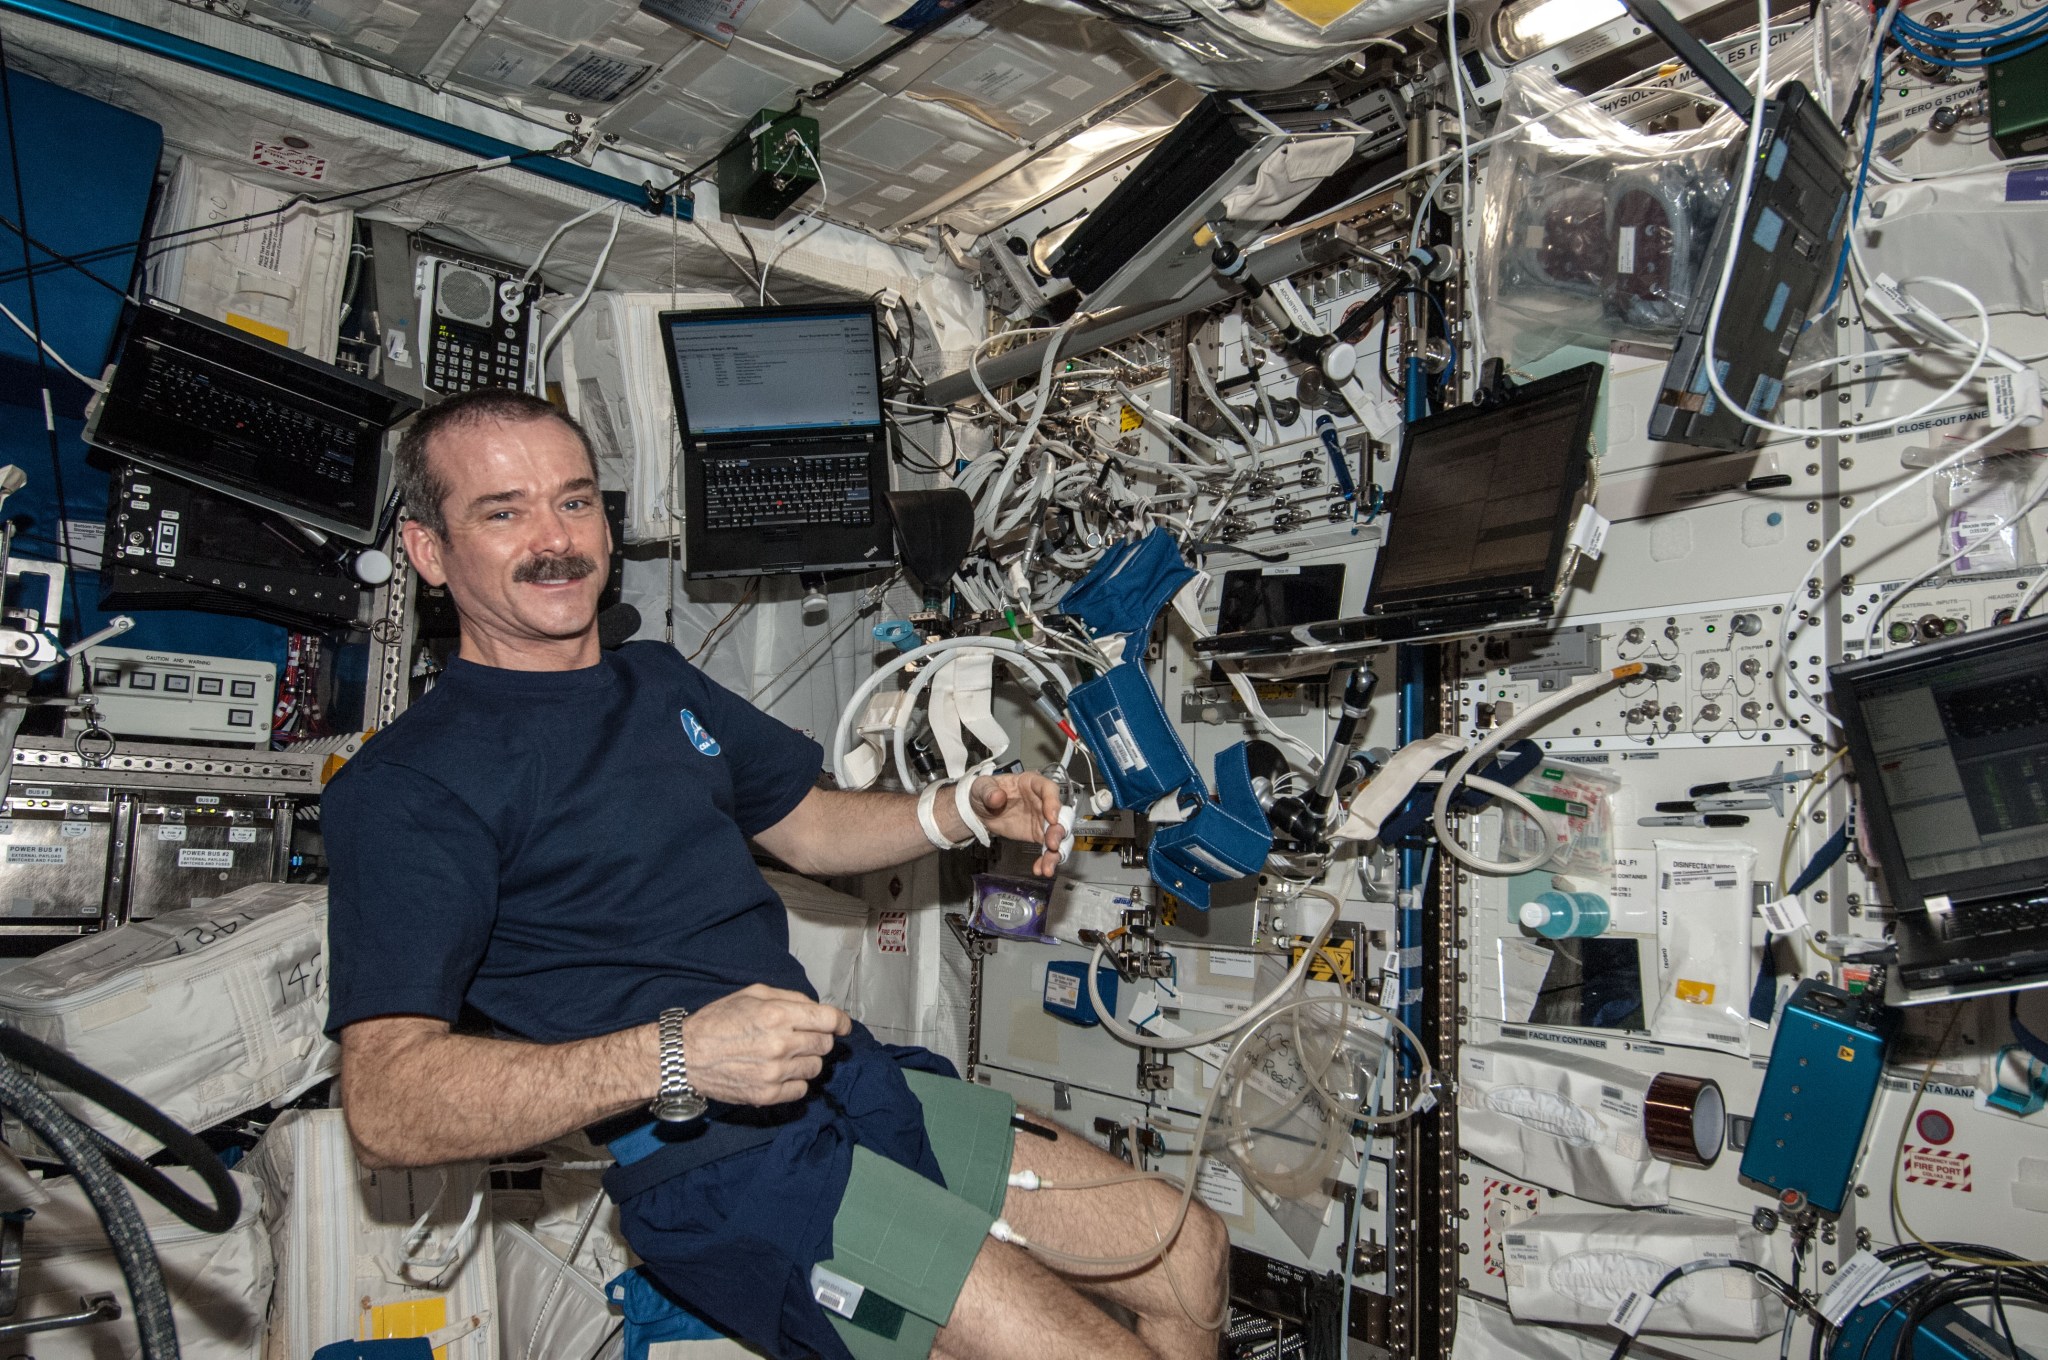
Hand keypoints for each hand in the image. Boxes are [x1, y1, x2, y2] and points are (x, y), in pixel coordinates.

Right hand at [676, 984, 851, 1106]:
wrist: (685, 1056)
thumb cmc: (717, 1021)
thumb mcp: (752, 994)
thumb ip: (790, 998)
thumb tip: (817, 1009)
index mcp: (777, 1015)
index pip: (829, 1020)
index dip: (841, 1022)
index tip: (842, 1026)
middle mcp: (780, 1044)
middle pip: (825, 1044)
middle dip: (818, 1039)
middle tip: (800, 1038)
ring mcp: (774, 1072)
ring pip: (816, 1068)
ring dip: (806, 1060)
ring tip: (785, 1056)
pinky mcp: (767, 1095)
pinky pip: (801, 1090)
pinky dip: (795, 1082)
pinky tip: (779, 1073)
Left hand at [969, 772, 1065, 876]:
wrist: (979, 809)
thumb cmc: (985, 791)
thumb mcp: (982, 786)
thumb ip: (989, 791)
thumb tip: (997, 797)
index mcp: (1032, 784)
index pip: (1049, 789)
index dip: (1053, 803)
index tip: (1051, 818)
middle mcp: (1042, 802)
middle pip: (1060, 815)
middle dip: (1059, 831)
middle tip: (1052, 845)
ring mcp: (1042, 820)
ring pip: (1058, 836)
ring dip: (1056, 851)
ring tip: (1048, 866)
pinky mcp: (1037, 835)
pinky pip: (1047, 849)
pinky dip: (1046, 860)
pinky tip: (1040, 869)